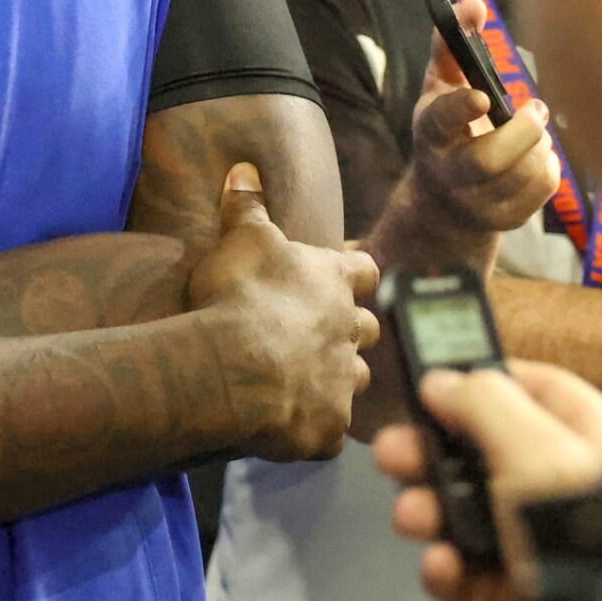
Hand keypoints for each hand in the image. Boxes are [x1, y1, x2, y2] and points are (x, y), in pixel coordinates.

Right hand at [187, 162, 382, 460]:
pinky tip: (291, 425)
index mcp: (333, 282)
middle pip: (367, 329)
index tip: (346, 276)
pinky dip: (315, 427)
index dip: (355, 273)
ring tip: (305, 379)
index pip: (365, 271)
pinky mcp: (327, 429)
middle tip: (318, 333)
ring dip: (336, 378)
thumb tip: (245, 168)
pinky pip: (329, 431)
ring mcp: (342, 383)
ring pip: (355, 380)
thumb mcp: (240, 237)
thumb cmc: (240, 293)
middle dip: (349, 331)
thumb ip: (247, 205)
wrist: (234, 366)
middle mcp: (349, 331)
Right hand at [371, 362, 601, 600]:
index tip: (434, 382)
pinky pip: (470, 581)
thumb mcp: (532, 444)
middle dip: (429, 455)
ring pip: (467, 522)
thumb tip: (441, 380)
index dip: (483, 381)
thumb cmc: (584, 522)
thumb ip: (483, 401)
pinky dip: (446, 573)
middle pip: (483, 458)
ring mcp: (538, 551)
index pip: (535, 392)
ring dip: (428, 514)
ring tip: (413, 516)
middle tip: (393, 453)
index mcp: (587, 440)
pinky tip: (441, 565)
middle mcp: (562, 493)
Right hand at [405, 3, 561, 233]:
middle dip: (521, 131)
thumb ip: (452, 44)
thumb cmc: (449, 128)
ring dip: (539, 147)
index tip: (482, 95)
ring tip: (537, 129)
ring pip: (520, 177)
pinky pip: (541, 192)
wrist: (442, 200)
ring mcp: (475, 202)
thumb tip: (473, 3)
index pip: (439, 122)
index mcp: (430, 132)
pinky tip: (539, 154)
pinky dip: (549, 168)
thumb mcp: (440, 87)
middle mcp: (447, 172)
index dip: (460, 108)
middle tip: (535, 109)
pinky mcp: (503, 219)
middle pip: (487, 160)